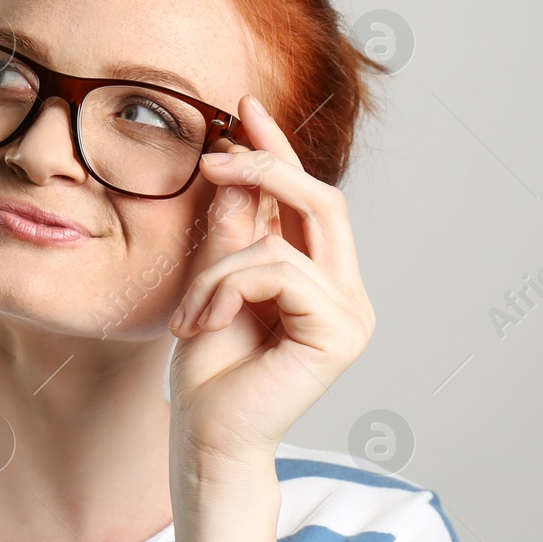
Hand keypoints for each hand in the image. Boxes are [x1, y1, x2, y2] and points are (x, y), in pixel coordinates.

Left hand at [166, 94, 376, 471]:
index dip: (279, 149)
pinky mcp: (340, 332)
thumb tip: (235, 167)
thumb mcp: (212, 281)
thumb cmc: (209, 368)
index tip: (244, 107)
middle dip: (265, 166)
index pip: (306, 198)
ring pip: (281, 243)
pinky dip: (227, 289)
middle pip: (321, 199)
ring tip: (192, 313)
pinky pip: (277, 272)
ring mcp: (350, 312)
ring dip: (217, 271)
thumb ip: (234, 229)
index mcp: (320, 276)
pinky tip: (208, 324)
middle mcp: (346, 290)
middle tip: (214, 155)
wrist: (205, 434)